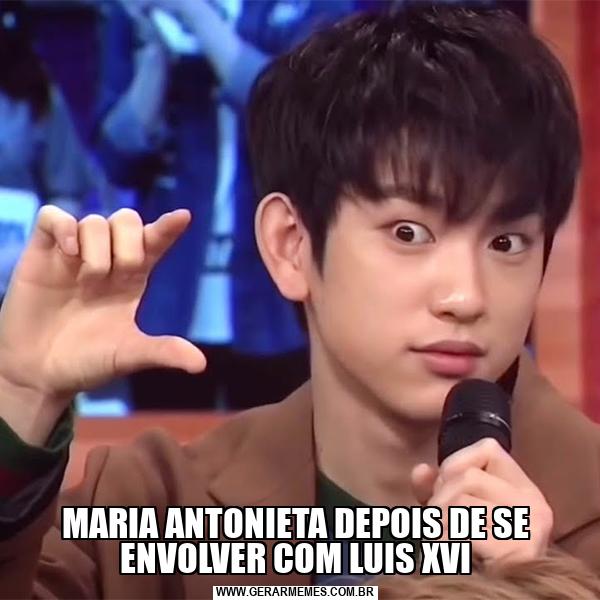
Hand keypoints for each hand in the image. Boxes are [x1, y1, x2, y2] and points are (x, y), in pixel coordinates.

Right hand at [0, 207, 205, 440]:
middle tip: (116, 276)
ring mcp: (74, 254)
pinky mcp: (42, 253)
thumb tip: (201, 364)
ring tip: (86, 283)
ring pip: (95, 221)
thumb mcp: (127, 356)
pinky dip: (63, 226)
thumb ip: (162, 352)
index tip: (184, 217)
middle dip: (129, 244)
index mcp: (133, 278)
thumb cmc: (87, 362)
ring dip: (96, 250)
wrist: (39, 374)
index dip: (168, 227)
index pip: (155, 242)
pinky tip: (69, 252)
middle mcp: (107, 259)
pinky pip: (53, 216)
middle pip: (128, 221)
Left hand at [411, 438, 552, 568]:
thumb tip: (420, 470)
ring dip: (438, 522)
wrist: (501, 598)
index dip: (455, 464)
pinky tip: (450, 555)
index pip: (487, 448)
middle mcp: (535, 503)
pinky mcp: (521, 553)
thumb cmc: (475, 550)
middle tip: (437, 522)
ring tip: (441, 539)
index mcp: (524, 487)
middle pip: (468, 477)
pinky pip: (466, 533)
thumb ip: (436, 487)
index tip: (447, 490)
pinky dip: (447, 543)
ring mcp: (530, 527)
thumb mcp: (455, 510)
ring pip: (461, 503)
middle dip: (440, 497)